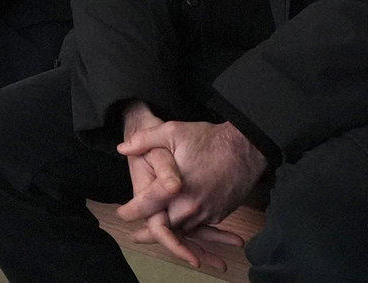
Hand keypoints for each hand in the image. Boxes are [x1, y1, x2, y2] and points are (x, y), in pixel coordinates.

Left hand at [111, 105, 251, 271]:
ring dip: (171, 233)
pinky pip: (200, 226)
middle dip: (150, 232)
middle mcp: (191, 208)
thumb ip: (145, 140)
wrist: (246, 148)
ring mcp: (207, 214)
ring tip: (156, 235)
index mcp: (175, 190)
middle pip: (165, 227)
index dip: (130, 212)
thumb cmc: (209, 140)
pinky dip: (189, 228)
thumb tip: (122, 148)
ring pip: (183, 230)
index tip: (121, 214)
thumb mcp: (172, 132)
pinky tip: (182, 225)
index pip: (146, 209)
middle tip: (137, 236)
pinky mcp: (219, 214)